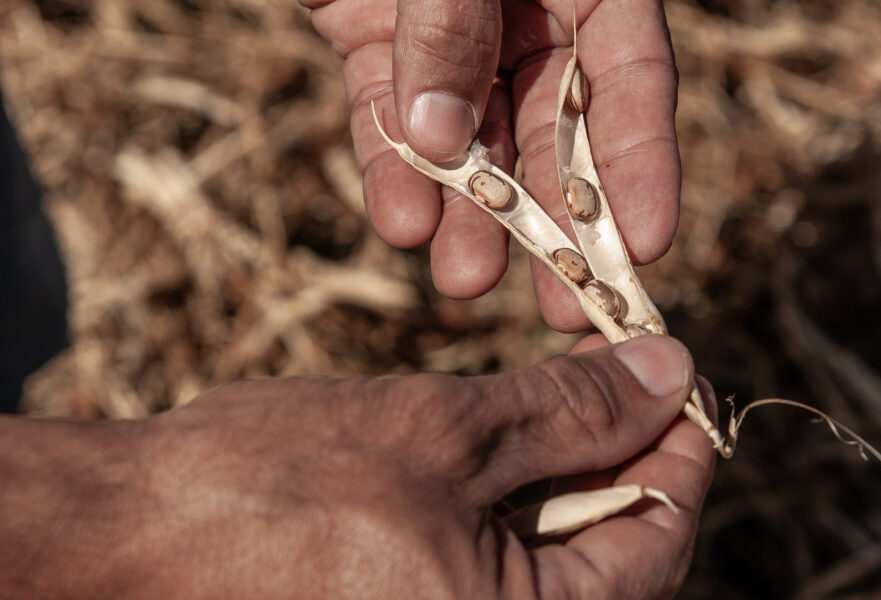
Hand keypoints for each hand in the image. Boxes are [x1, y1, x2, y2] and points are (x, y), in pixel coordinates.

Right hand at [2, 335, 713, 598]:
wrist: (124, 537)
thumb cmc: (275, 490)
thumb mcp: (446, 430)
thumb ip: (570, 409)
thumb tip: (670, 375)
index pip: (658, 542)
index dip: (681, 450)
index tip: (684, 380)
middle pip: (612, 556)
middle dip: (621, 457)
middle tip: (623, 376)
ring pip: (553, 560)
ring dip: (564, 476)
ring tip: (555, 399)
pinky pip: (493, 571)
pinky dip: (510, 507)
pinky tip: (495, 449)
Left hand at [299, 0, 681, 331]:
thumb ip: (452, 26)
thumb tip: (442, 141)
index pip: (634, 85)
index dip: (643, 170)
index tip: (644, 250)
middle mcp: (533, 16)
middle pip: (557, 134)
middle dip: (555, 222)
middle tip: (561, 308)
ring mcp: (454, 37)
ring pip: (472, 142)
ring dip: (468, 214)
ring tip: (462, 282)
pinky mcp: (379, 47)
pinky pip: (391, 120)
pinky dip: (393, 171)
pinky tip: (398, 224)